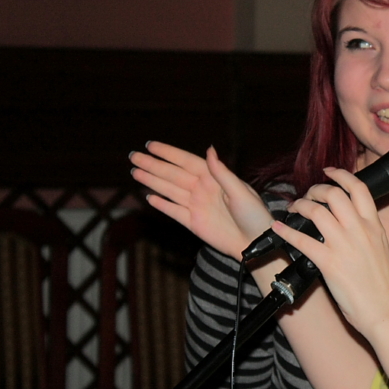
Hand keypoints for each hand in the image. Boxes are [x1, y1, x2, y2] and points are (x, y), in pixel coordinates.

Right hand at [130, 142, 273, 260]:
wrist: (255, 242)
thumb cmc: (254, 214)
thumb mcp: (240, 191)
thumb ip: (222, 173)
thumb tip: (209, 150)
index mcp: (214, 178)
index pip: (186, 161)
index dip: (168, 153)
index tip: (150, 145)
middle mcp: (202, 189)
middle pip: (172, 174)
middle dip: (152, 165)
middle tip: (133, 156)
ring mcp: (196, 206)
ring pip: (169, 190)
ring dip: (152, 181)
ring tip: (135, 171)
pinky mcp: (193, 223)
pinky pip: (173, 211)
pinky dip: (161, 204)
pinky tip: (149, 197)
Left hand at [272, 168, 388, 337]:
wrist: (385, 311)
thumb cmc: (382, 288)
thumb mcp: (381, 251)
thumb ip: (366, 234)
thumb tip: (348, 226)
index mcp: (374, 226)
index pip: (359, 189)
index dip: (341, 175)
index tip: (329, 172)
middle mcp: (360, 231)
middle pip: (334, 194)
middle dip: (315, 190)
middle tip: (307, 197)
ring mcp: (344, 245)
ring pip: (317, 211)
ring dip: (299, 206)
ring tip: (293, 210)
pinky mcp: (329, 262)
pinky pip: (302, 239)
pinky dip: (285, 231)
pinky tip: (278, 228)